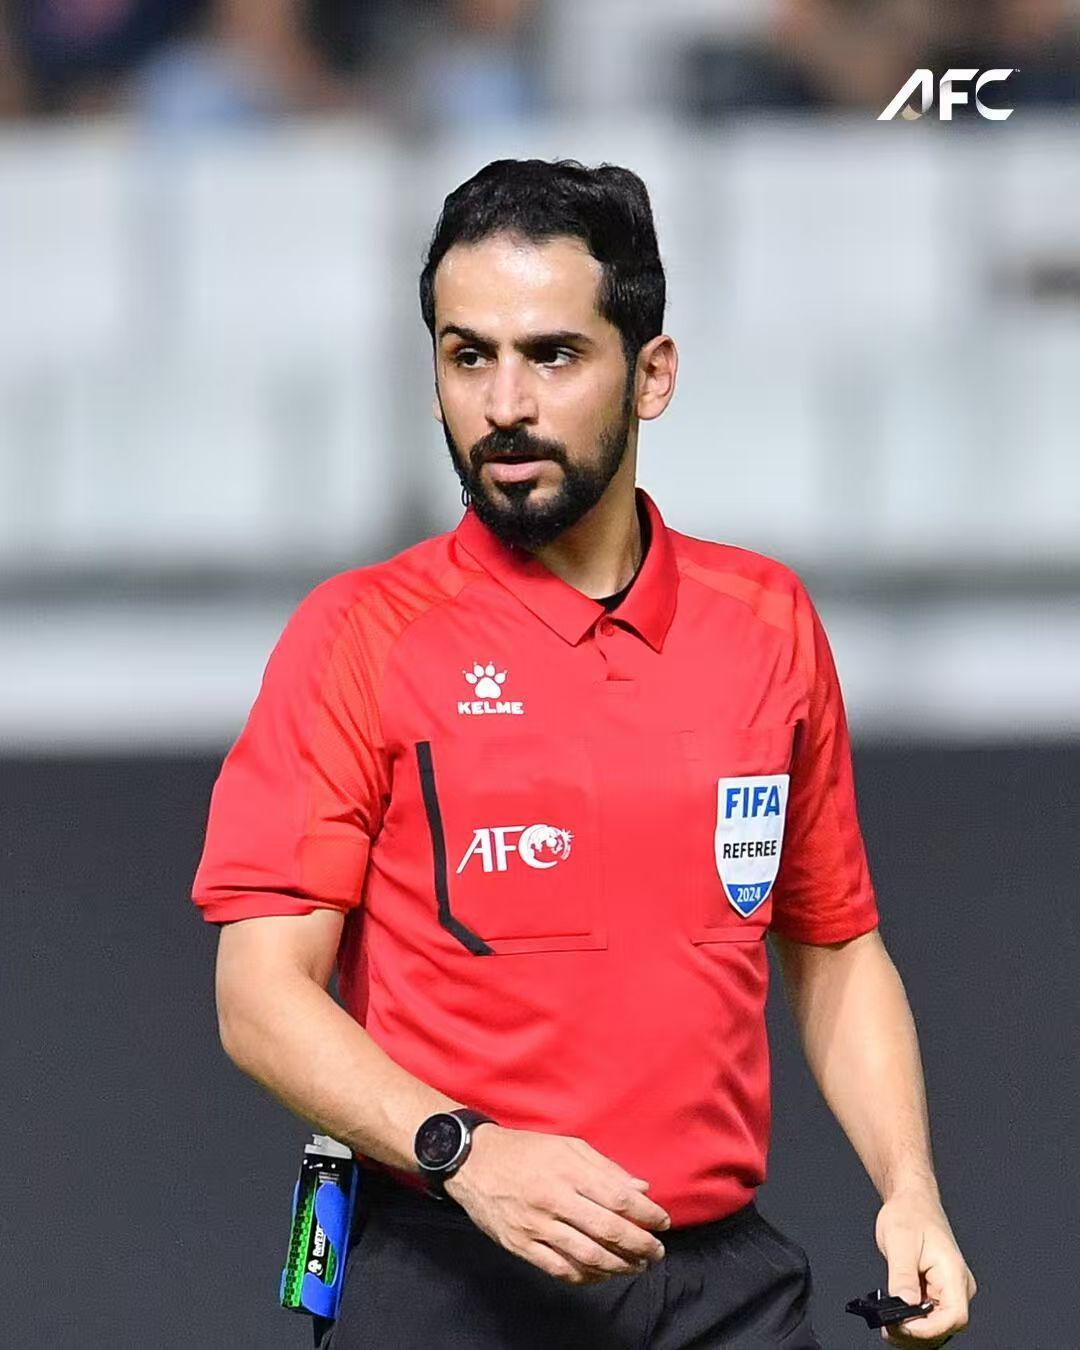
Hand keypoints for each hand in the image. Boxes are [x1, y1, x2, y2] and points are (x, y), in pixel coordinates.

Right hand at [443, 1125, 671, 1285]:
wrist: (473, 1162)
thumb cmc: (526, 1151)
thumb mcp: (567, 1146)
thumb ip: (606, 1168)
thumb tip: (641, 1189)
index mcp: (568, 1169)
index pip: (617, 1197)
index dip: (646, 1214)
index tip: (663, 1223)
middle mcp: (554, 1198)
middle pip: (607, 1229)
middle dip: (639, 1245)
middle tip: (657, 1253)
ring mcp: (536, 1225)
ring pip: (587, 1255)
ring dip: (618, 1266)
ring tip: (636, 1267)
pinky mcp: (521, 1245)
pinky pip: (560, 1269)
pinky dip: (587, 1277)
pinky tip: (602, 1275)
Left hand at [874, 1188, 976, 1345]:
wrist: (911, 1201)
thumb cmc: (909, 1213)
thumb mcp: (900, 1240)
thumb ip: (902, 1274)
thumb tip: (904, 1304)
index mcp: (954, 1273)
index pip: (954, 1316)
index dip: (929, 1328)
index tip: (902, 1326)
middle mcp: (956, 1287)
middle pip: (945, 1327)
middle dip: (916, 1334)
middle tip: (887, 1328)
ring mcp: (947, 1292)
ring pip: (936, 1328)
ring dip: (913, 1333)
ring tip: (887, 1327)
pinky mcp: (936, 1294)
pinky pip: (928, 1318)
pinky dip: (911, 1325)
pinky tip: (893, 1322)